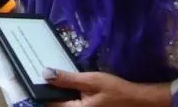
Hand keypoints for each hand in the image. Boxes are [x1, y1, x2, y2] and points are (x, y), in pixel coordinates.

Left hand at [43, 69, 171, 106]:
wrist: (139, 101)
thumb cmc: (117, 90)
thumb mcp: (92, 80)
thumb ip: (67, 79)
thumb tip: (45, 74)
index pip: (50, 103)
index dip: (44, 89)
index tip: (37, 75)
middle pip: (56, 104)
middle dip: (53, 91)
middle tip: (49, 73)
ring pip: (65, 104)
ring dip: (61, 93)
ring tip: (60, 78)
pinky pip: (73, 105)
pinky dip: (70, 97)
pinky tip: (72, 86)